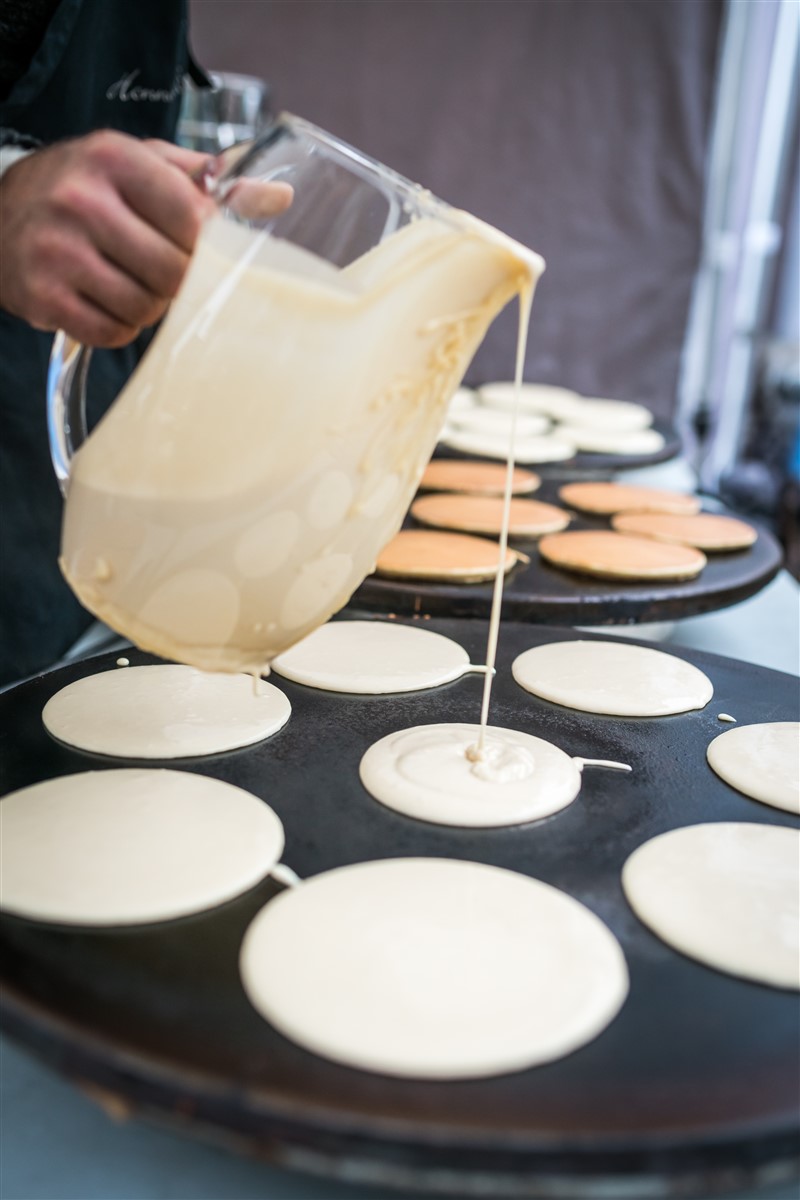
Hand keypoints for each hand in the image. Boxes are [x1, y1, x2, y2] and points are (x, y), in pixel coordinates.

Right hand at [0, 131, 214, 347]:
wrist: (2, 213)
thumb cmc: (86, 189)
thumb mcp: (140, 165)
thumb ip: (207, 181)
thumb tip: (278, 197)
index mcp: (114, 158)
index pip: (194, 219)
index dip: (205, 244)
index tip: (195, 246)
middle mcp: (80, 200)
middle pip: (173, 271)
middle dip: (178, 281)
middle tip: (161, 271)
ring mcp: (57, 251)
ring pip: (145, 307)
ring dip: (149, 306)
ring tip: (129, 283)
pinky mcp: (42, 296)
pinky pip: (112, 332)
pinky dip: (119, 326)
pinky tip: (105, 301)